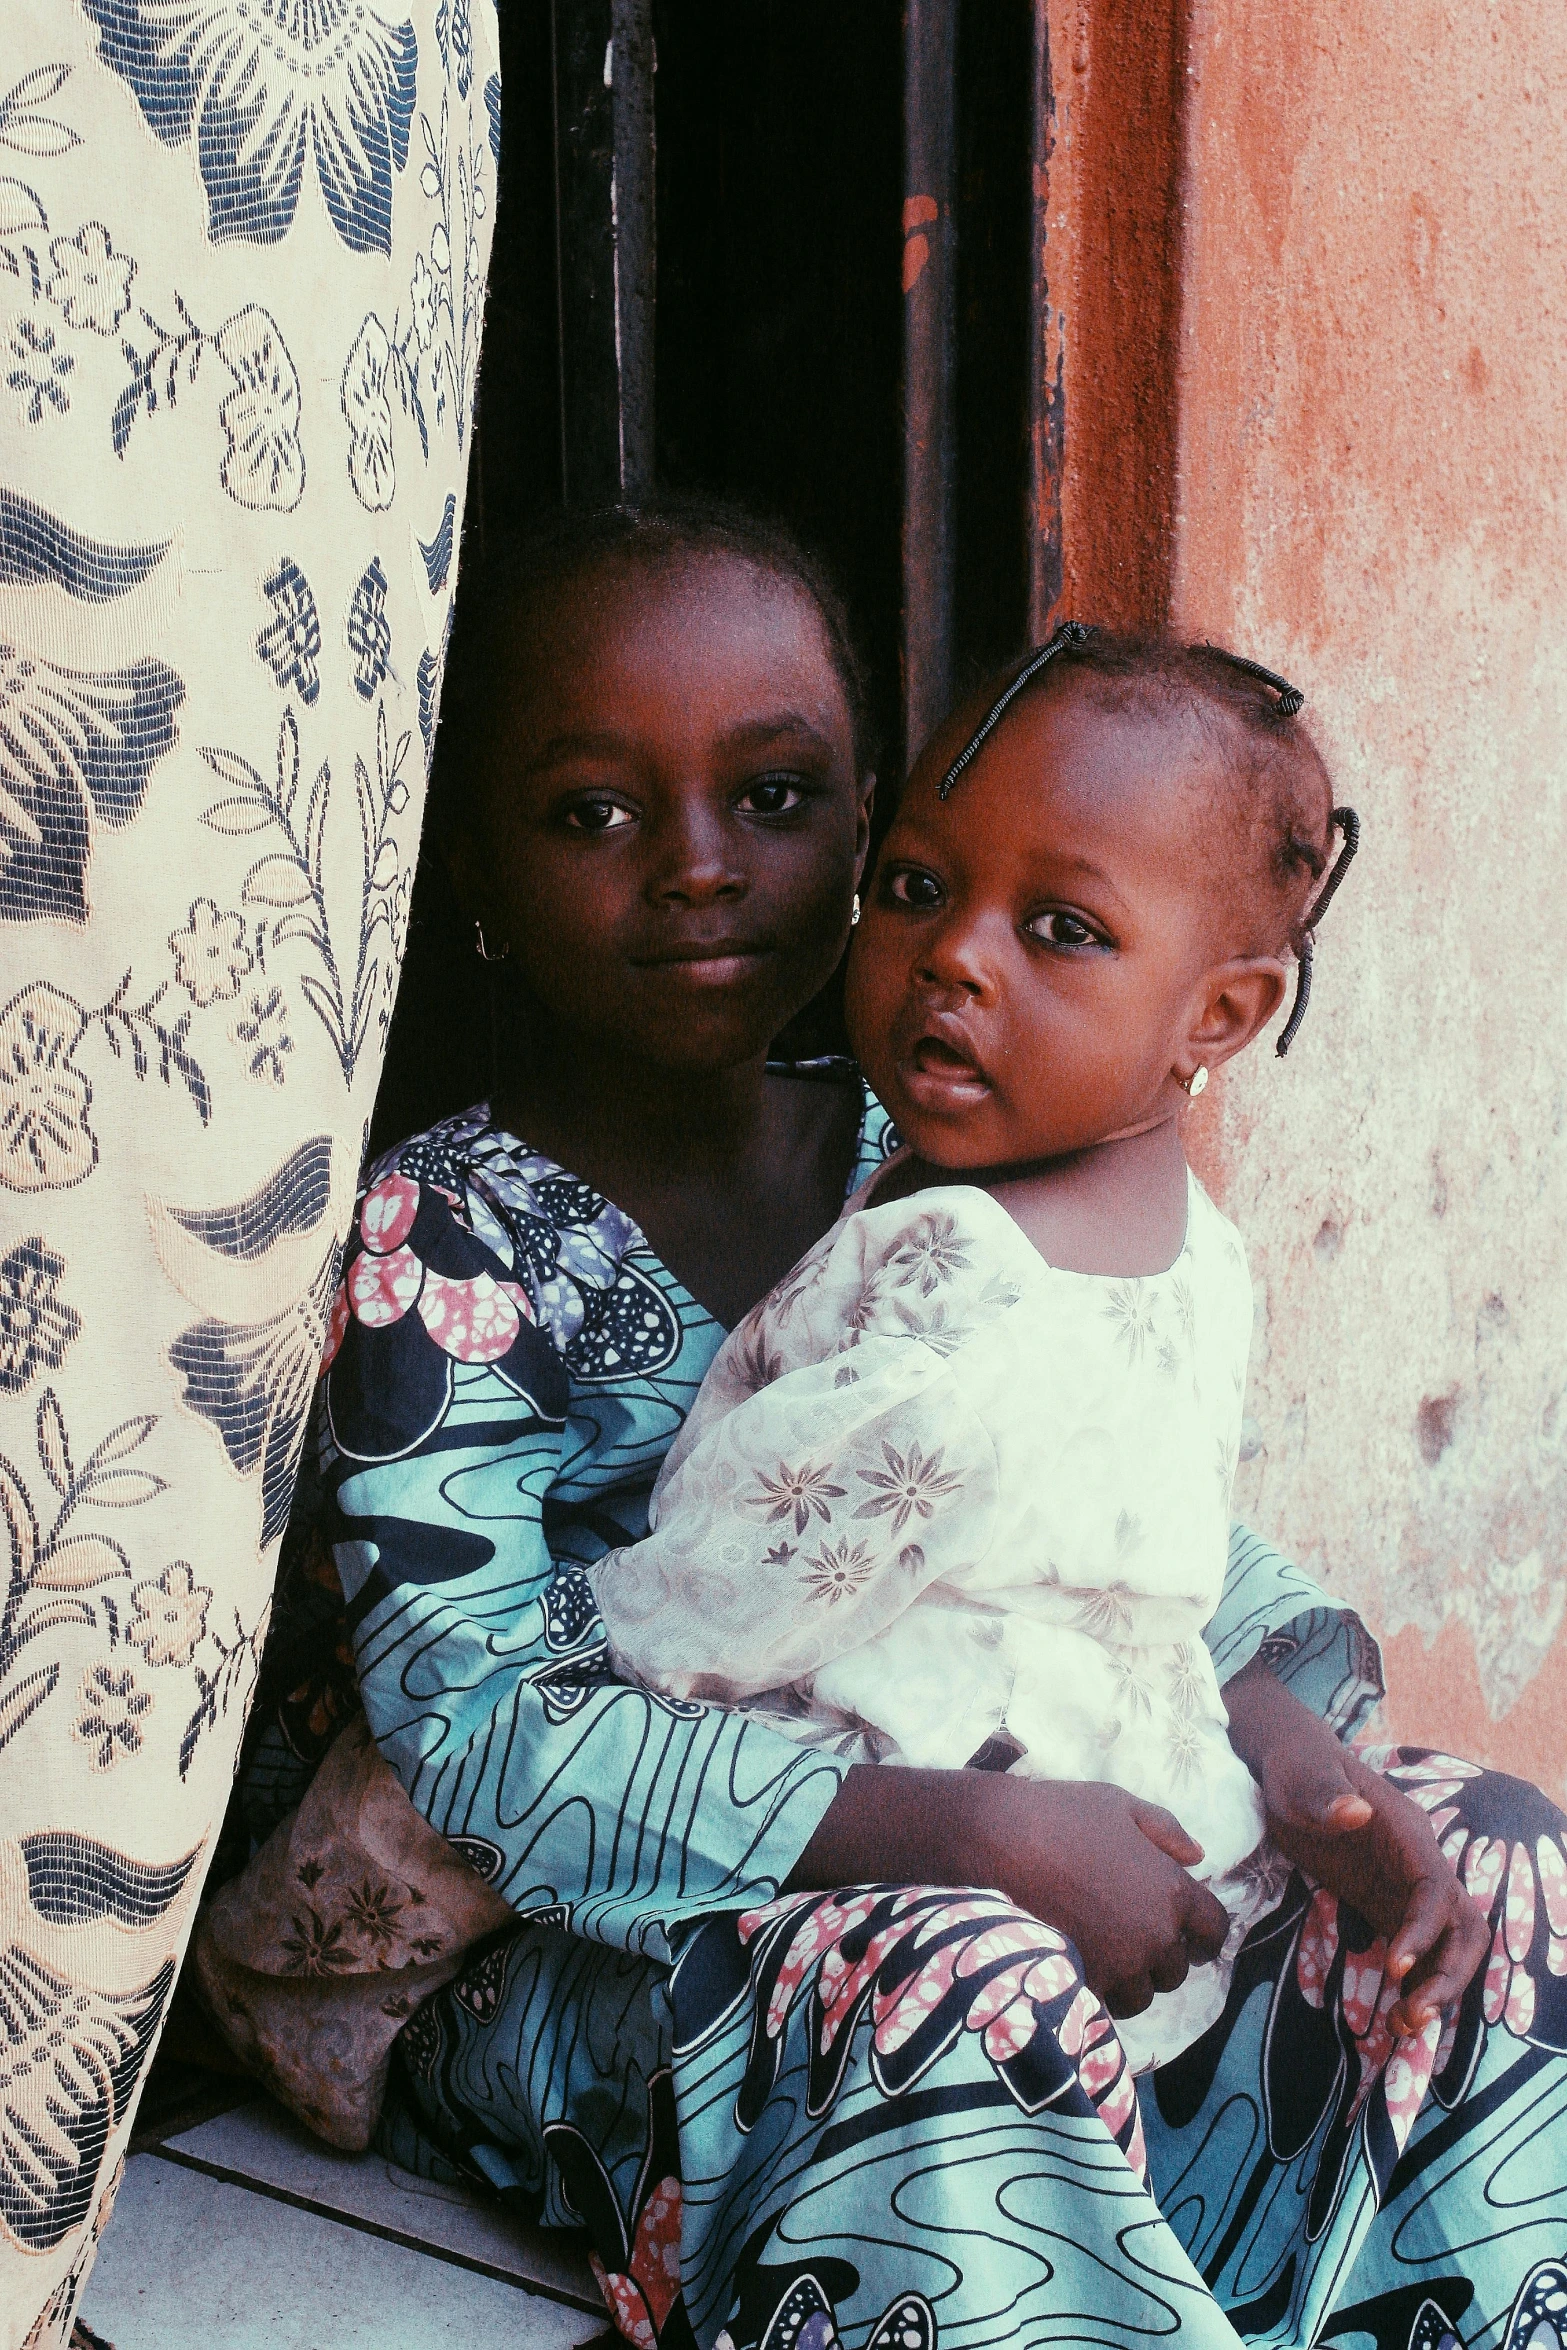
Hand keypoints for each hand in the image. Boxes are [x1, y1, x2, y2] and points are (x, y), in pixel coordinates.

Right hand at [788, 1767, 1229, 2018]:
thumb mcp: (1119, 1804)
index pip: (1215, 1930)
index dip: (1203, 1930)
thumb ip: (1166, 1830)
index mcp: (1172, 1891)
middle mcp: (1153, 1937)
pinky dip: (1097, 1989)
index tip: (1188, 1929)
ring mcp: (1117, 1967)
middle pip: (1177, 1969)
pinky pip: (1103, 2002)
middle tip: (1130, 1931)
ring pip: (1140, 1995)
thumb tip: (1197, 1857)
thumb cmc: (1059, 1814)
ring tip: (1102, 1952)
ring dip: (1130, 1979)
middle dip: (1160, 1954)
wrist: (995, 1843)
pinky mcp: (1081, 1985)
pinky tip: (1077, 1960)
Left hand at [1223, 1659, 1489, 2033]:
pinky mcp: (1388, 1904)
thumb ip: (1326, 1796)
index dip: (1424, 1929)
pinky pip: (1417, 1951)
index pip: (1436, 1888)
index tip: (1395, 1965)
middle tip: (1413, 2014)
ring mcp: (1406, 1887)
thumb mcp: (1302, 1778)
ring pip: (1448, 1944)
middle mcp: (1418, 1864)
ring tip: (1405, 2026)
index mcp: (1406, 1832)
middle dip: (1448, 1973)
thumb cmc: (1297, 1767)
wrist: (1291, 1767)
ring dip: (1437, 1987)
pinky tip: (1395, 2018)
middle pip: (1462, 1925)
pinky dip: (1415, 1984)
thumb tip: (1356, 1811)